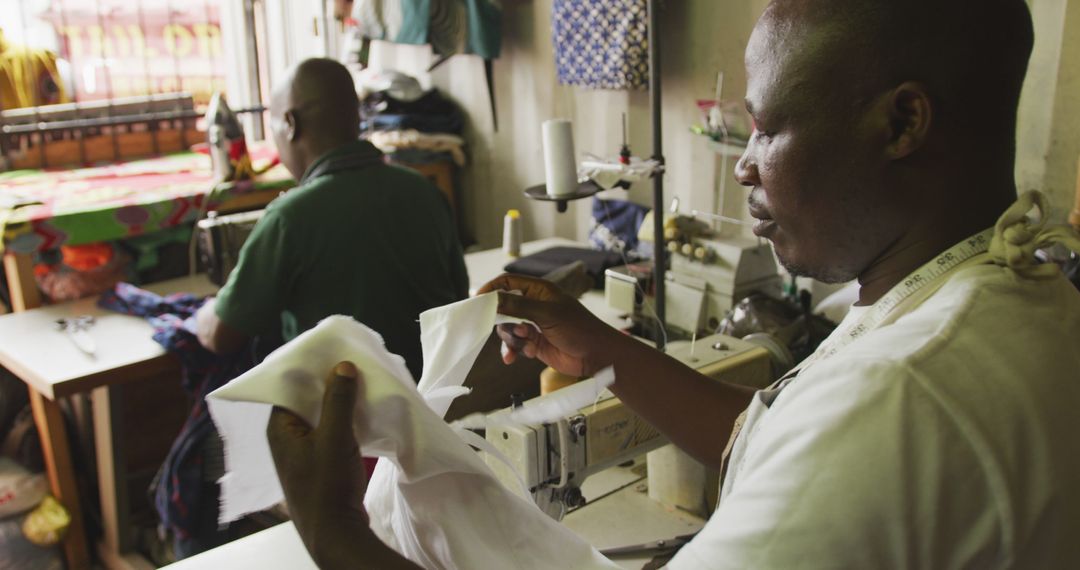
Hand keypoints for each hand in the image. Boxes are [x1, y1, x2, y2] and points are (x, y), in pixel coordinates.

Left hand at [267, 361, 369, 567]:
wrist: (335, 533)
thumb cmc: (327, 484)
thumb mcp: (334, 436)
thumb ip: (338, 399)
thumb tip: (342, 365)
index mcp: (280, 429)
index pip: (288, 388)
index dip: (308, 369)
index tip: (329, 351)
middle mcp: (286, 438)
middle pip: (305, 401)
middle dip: (327, 383)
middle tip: (350, 362)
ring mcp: (302, 453)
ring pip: (319, 417)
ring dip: (337, 402)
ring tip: (359, 383)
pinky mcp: (319, 464)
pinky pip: (328, 432)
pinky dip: (342, 420)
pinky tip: (361, 413)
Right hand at [478, 274, 622, 377]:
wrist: (595, 355)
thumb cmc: (578, 328)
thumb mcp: (547, 314)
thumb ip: (519, 306)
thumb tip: (494, 298)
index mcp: (539, 291)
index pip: (508, 283)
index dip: (492, 289)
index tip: (477, 300)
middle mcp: (533, 305)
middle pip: (504, 308)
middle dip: (503, 321)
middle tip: (509, 328)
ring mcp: (532, 325)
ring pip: (507, 329)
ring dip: (512, 339)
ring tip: (527, 344)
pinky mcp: (533, 343)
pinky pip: (514, 344)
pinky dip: (512, 350)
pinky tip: (512, 358)